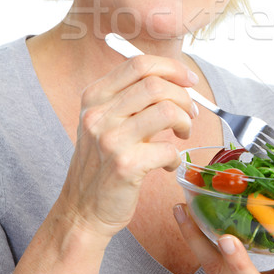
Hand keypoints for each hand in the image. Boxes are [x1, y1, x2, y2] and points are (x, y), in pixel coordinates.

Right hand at [57, 54, 197, 240]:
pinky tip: (167, 163)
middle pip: (155, 84)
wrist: (82, 209)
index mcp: (95, 96)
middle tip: (191, 113)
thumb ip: (133, 98)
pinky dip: (176, 156)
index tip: (189, 79)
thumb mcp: (106, 121)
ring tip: (183, 134)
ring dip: (185, 121)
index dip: (171, 68)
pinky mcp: (125, 166)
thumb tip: (179, 81)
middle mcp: (99, 114)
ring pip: (167, 111)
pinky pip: (168, 149)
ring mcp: (110, 140)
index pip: (138, 64)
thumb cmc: (102, 162)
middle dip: (183, 96)